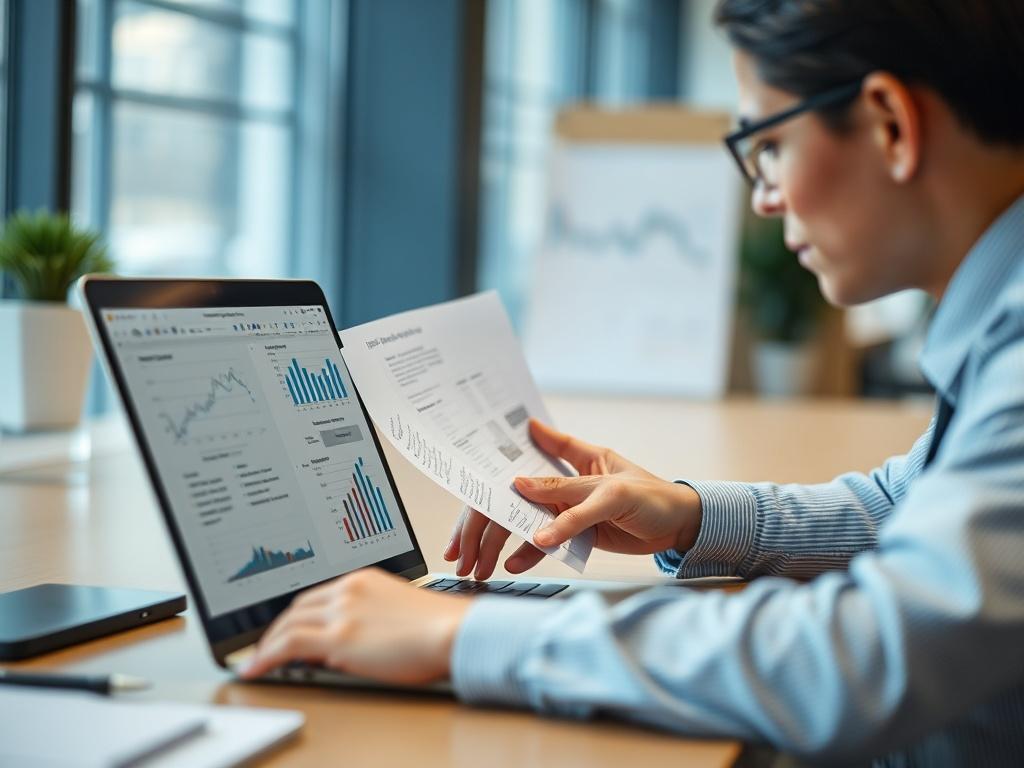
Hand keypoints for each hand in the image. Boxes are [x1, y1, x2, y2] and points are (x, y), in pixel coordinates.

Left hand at [240, 568, 472, 684]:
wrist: (453, 631)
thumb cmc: (439, 627)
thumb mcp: (397, 612)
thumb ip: (369, 619)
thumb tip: (345, 644)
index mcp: (363, 580)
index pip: (317, 596)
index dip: (296, 615)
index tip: (287, 628)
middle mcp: (348, 589)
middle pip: (297, 607)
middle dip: (276, 628)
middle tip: (266, 646)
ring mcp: (342, 611)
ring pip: (288, 623)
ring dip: (267, 644)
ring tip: (257, 661)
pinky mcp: (338, 636)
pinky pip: (287, 644)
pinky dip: (265, 656)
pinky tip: (256, 668)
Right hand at [444, 419, 701, 578]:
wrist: (680, 528)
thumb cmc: (652, 496)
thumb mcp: (611, 492)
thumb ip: (568, 498)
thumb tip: (523, 492)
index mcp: (571, 459)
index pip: (523, 460)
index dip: (492, 464)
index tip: (463, 475)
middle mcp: (562, 483)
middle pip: (512, 499)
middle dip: (482, 521)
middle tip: (461, 547)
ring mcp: (566, 510)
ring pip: (521, 524)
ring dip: (497, 542)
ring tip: (478, 565)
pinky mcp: (574, 535)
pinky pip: (542, 544)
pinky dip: (526, 554)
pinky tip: (511, 565)